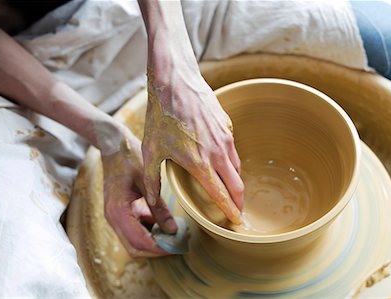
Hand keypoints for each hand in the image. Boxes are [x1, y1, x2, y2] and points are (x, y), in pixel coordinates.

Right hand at [101, 126, 176, 256]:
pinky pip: (135, 229)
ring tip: (177, 232)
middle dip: (157, 249)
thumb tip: (173, 230)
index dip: (160, 248)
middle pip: (135, 248)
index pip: (140, 242)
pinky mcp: (120, 212)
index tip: (179, 246)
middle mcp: (113, 218)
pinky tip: (165, 220)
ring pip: (134, 241)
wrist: (113, 144)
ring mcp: (115, 216)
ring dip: (154, 240)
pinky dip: (150, 230)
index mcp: (118, 211)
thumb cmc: (130, 157)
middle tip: (180, 242)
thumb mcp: (148, 180)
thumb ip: (159, 207)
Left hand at [142, 63, 243, 224]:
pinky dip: (230, 160)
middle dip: (239, 201)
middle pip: (238, 185)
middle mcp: (218, 152)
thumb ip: (153, 182)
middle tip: (238, 211)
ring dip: (235, 181)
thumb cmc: (161, 116)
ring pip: (237, 167)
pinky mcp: (227, 125)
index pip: (222, 195)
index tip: (236, 221)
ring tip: (229, 189)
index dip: (230, 210)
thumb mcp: (151, 151)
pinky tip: (219, 160)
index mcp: (200, 163)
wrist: (175, 82)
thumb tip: (153, 205)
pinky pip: (233, 149)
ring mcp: (226, 137)